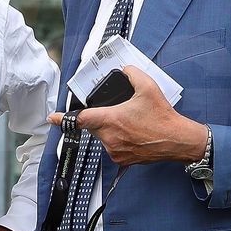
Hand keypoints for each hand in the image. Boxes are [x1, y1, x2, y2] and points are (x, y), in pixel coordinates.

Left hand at [47, 65, 205, 165]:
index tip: (52, 118)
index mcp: (112, 120)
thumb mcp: (148, 87)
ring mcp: (115, 151)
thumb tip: (125, 70)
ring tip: (132, 124)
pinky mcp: (122, 160)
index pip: (81, 119)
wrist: (178, 141)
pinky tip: (133, 134)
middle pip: (94, 125)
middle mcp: (110, 138)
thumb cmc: (163, 119)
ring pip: (103, 136)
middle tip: (120, 113)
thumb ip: (132, 73)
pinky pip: (112, 147)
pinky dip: (118, 139)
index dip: (64, 118)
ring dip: (111, 129)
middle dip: (101, 117)